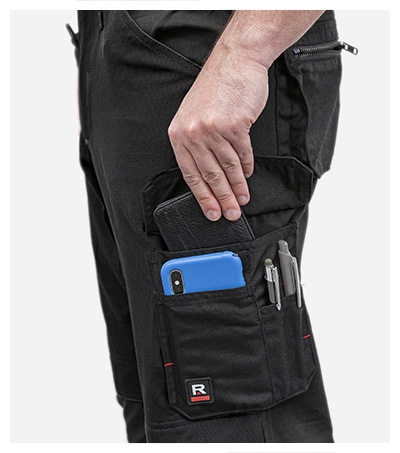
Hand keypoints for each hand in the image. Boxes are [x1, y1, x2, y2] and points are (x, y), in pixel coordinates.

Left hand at [168, 46, 268, 220]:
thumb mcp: (193, 116)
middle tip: (231, 214)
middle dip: (222, 199)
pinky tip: (248, 174)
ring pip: (227, 168)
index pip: (190, 174)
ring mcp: (214, 129)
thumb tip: (208, 177)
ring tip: (242, 200)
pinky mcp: (235, 125)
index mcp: (179, 134)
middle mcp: (193, 133)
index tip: (211, 213)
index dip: (202, 197)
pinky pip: (242, 154)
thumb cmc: (216, 90)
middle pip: (210, 176)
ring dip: (237, 187)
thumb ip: (196, 145)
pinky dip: (247, 167)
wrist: (235, 61)